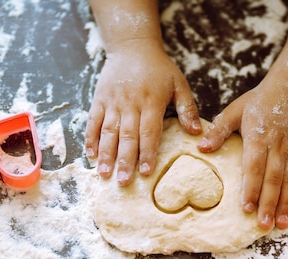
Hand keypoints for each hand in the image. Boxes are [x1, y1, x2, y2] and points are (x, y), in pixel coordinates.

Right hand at [85, 40, 200, 184]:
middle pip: (126, 136)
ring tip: (103, 174)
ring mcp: (112, 103)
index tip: (146, 172)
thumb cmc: (159, 68)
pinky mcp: (99, 100)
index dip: (147, 153)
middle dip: (124, 161)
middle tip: (123, 182)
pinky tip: (91, 156)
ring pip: (108, 132)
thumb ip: (187, 109)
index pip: (149, 132)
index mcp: (151, 102)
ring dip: (105, 154)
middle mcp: (130, 104)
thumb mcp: (179, 84)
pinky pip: (93, 122)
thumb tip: (196, 133)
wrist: (132, 47)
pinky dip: (90, 139)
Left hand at [198, 76, 287, 229]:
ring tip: (281, 223)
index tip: (246, 208)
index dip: (250, 188)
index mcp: (258, 137)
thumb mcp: (235, 110)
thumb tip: (201, 147)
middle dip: (268, 204)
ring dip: (286, 202)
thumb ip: (219, 130)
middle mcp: (278, 145)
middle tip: (263, 225)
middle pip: (273, 179)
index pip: (253, 167)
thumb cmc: (261, 100)